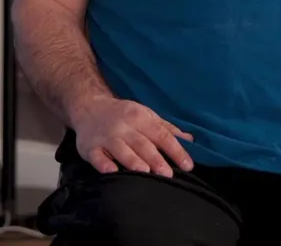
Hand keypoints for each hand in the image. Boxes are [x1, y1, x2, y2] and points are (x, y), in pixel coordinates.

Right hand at [70, 97, 194, 176]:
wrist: (89, 107)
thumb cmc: (123, 115)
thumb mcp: (146, 115)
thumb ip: (167, 129)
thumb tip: (191, 140)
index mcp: (141, 118)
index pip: (162, 135)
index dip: (176, 150)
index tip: (188, 165)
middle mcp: (124, 127)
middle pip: (142, 144)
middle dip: (156, 159)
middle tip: (168, 174)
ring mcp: (106, 137)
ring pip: (121, 149)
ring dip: (132, 160)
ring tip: (144, 171)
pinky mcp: (90, 147)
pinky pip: (97, 157)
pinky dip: (103, 164)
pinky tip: (112, 171)